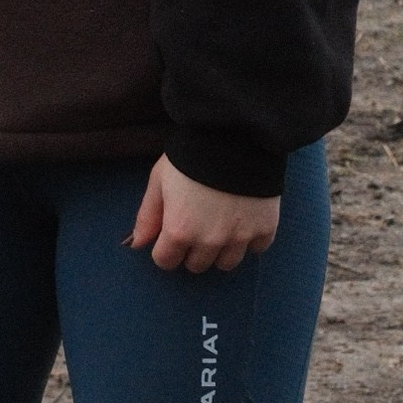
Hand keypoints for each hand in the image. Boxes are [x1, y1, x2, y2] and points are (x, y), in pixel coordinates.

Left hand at [128, 156, 279, 275]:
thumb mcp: (159, 181)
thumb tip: (138, 243)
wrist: (235, 137)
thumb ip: (147, 216)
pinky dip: (250, 239)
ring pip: (227, 264)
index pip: (166, 261)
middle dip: (192, 250)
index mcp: (179, 232)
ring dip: (221, 250)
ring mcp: (239, 238)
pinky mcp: (264, 229)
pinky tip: (244, 218)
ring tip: (221, 225)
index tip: (172, 232)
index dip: (166, 247)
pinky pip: (256, 249)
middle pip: (197, 266)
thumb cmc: (190, 157)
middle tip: (197, 224)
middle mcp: (209, 242)